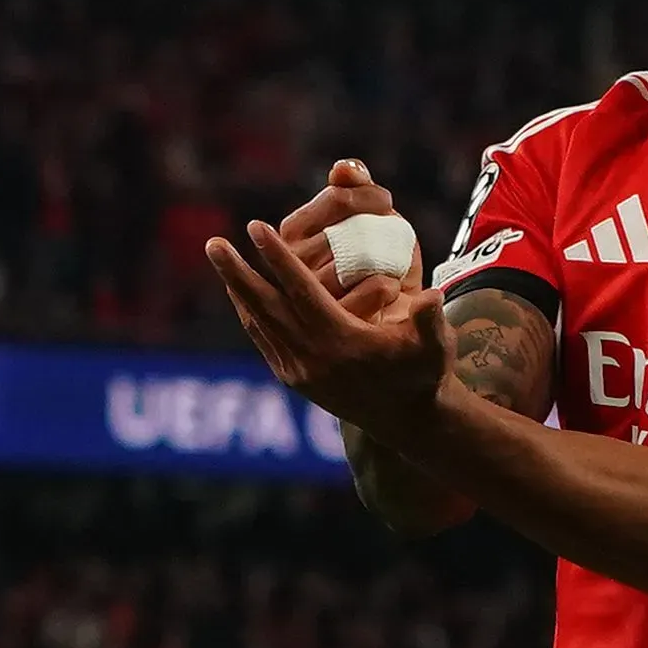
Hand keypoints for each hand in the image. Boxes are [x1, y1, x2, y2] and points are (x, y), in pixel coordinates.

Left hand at [207, 221, 452, 436]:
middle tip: (212, 242)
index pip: (301, 292)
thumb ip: (430, 320)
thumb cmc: (423, 374)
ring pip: (259, 323)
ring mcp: (298, 372)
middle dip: (237, 272)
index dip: (278, 258)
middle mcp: (311, 358)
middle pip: (266, 307)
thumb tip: (430, 295)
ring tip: (220, 258)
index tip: (255, 226)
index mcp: (340, 343)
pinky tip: (242, 294)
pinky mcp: (294, 379)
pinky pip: (263, 339)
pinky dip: (249, 314)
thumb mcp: (435, 347)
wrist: (409, 421)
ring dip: (237, 290)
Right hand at [277, 159, 424, 317]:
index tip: (386, 203)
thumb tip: (344, 169)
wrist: (396, 316)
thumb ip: (355, 187)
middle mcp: (293, 262)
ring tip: (391, 266)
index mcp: (292, 230)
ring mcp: (311, 296)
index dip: (371, 196)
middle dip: (383, 225)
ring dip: (388, 258)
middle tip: (395, 233)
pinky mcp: (336, 323)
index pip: (338, 198)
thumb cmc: (378, 261)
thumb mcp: (368, 219)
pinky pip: (378, 288)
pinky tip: (391, 291)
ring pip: (362, 259)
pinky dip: (393, 285)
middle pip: (351, 229)